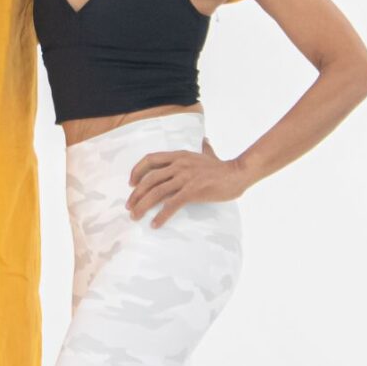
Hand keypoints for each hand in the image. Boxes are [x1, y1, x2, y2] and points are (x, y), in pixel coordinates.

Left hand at [126, 139, 247, 226]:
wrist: (237, 174)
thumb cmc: (222, 167)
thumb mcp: (208, 154)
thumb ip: (204, 148)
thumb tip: (205, 141)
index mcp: (179, 155)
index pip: (150, 159)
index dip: (137, 171)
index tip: (131, 183)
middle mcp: (179, 165)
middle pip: (149, 178)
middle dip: (136, 194)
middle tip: (129, 206)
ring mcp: (185, 177)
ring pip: (156, 192)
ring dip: (142, 205)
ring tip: (135, 216)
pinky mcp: (192, 191)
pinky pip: (171, 204)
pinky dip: (161, 215)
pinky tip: (155, 224)